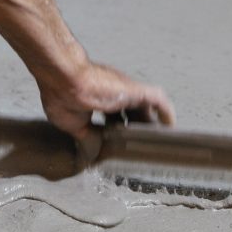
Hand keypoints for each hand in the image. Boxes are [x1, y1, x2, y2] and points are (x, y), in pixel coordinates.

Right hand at [39, 61, 175, 139]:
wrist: (64, 79)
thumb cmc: (61, 95)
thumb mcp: (73, 124)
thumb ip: (86, 137)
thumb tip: (92, 152)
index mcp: (98, 99)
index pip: (114, 116)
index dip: (118, 129)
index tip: (119, 142)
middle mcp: (114, 93)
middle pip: (132, 112)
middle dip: (136, 128)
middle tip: (140, 145)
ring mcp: (126, 91)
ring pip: (147, 108)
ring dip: (152, 123)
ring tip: (157, 141)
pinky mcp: (136, 91)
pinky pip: (159, 101)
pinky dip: (166, 112)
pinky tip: (170, 126)